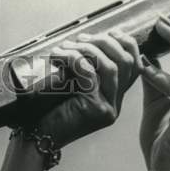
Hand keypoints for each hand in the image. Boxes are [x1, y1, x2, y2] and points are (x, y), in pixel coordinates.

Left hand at [36, 31, 140, 146]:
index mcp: (113, 97)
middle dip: (104, 42)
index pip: (134, 65)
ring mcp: (107, 108)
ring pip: (111, 67)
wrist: (35, 138)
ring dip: (88, 49)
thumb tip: (86, 40)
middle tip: (80, 39)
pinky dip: (74, 59)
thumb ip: (84, 71)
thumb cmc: (47, 112)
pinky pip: (89, 74)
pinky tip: (59, 56)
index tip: (108, 32)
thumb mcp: (71, 87)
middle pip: (126, 62)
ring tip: (67, 46)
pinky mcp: (95, 110)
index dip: (125, 43)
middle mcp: (114, 104)